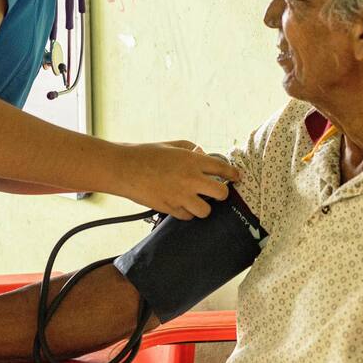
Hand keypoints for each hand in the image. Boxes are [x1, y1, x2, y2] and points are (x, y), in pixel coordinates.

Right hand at [117, 142, 238, 219]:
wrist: (124, 169)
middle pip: (221, 193)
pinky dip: (187, 213)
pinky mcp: (170, 208)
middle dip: (222, 194)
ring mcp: (180, 196)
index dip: (234, 174)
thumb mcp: (172, 145)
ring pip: (206, 210)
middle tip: (216, 192)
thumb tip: (203, 155)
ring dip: (204, 207)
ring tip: (197, 201)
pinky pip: (188, 217)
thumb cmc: (146, 153)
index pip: (223, 169)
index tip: (237, 177)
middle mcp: (190, 179)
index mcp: (192, 160)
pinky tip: (181, 205)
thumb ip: (191, 149)